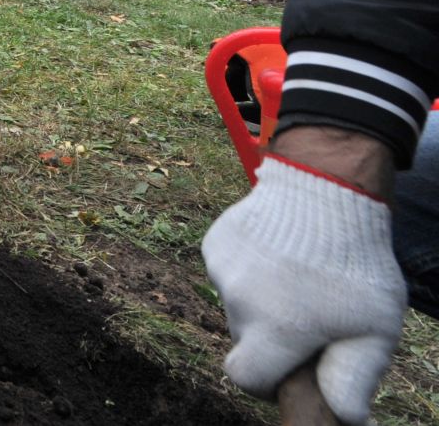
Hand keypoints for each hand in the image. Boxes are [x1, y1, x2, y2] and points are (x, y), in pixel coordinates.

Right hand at [202, 151, 404, 424]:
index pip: (246, 378)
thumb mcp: (375, 328)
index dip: (268, 380)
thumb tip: (344, 417)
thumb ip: (354, 379)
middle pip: (245, 339)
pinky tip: (280, 252)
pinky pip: (228, 272)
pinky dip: (250, 270)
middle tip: (310, 314)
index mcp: (274, 330)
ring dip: (261, 300)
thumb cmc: (356, 264)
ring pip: (237, 304)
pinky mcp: (215, 242)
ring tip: (299, 275)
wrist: (326, 187)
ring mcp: (221, 269)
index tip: (292, 366)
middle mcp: (238, 301)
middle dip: (270, 336)